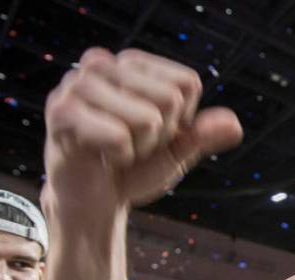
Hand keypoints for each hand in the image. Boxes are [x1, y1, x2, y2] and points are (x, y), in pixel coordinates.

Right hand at [42, 48, 242, 220]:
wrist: (95, 200)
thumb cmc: (134, 169)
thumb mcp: (177, 151)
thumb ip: (204, 135)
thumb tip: (233, 125)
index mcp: (132, 64)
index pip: (187, 84)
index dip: (181, 120)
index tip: (154, 133)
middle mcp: (103, 64)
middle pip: (170, 99)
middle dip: (159, 135)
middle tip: (131, 144)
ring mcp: (78, 85)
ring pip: (148, 118)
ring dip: (138, 147)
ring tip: (114, 149)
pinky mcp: (61, 112)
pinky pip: (119, 136)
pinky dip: (120, 156)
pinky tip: (99, 156)